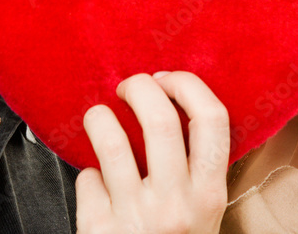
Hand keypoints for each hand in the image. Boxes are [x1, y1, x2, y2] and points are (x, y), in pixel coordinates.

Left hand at [75, 71, 229, 233]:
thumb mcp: (202, 213)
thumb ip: (194, 168)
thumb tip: (171, 101)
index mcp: (209, 196)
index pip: (212, 119)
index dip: (186, 85)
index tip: (166, 78)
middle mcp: (176, 205)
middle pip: (159, 118)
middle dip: (139, 87)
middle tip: (127, 87)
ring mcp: (135, 218)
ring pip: (110, 138)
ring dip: (99, 117)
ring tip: (99, 118)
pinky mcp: (98, 229)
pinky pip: (86, 178)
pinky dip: (87, 175)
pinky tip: (95, 186)